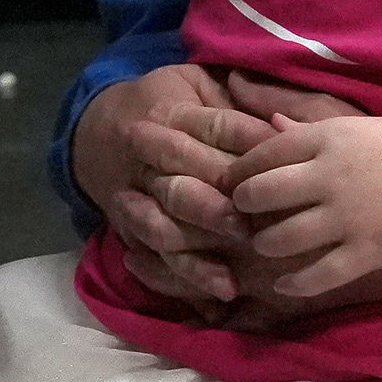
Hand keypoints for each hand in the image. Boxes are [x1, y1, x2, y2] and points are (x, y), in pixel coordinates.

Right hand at [73, 65, 260, 305]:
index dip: (249, 151)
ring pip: (159, 228)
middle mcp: (146, 157)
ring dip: (194, 256)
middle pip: (180, 184)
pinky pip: (148, 260)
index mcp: (170, 112)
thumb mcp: (198, 82)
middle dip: (213, 209)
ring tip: (228, 281)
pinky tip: (212, 299)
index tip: (279, 172)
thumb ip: (241, 102)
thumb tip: (286, 127)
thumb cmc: (167, 101)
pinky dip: (177, 281)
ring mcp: (132, 196)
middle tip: (248, 230)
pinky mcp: (127, 230)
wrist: (95, 129)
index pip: (215, 130)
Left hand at [228, 112, 381, 303]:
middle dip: (244, 203)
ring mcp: (348, 218)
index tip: (231, 177)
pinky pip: (316, 275)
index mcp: (333, 138)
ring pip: (281, 237)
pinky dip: (294, 283)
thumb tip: (272, 122)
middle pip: (264, 193)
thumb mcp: (369, 126)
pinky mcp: (366, 253)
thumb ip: (317, 128)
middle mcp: (332, 176)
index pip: (267, 151)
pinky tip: (284, 283)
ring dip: (264, 243)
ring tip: (264, 244)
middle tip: (241, 211)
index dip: (242, 166)